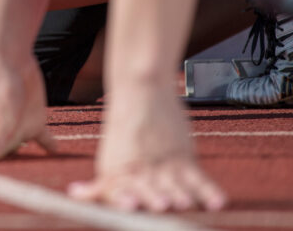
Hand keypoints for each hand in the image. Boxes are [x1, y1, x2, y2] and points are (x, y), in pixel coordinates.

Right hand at [0, 53, 54, 162]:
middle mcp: (1, 135)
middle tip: (8, 182)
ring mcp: (18, 128)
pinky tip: (55, 150)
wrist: (10, 59)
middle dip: (4, 167)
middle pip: (2, 157)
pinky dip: (49, 145)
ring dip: (26, 159)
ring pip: (21, 148)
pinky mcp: (34, 119)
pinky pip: (42, 138)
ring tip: (30, 169)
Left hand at [68, 85, 224, 210]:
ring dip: (179, 195)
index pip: (117, 191)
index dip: (122, 199)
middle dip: (153, 198)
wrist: (140, 90)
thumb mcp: (110, 157)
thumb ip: (104, 183)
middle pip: (148, 190)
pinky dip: (209, 192)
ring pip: (173, 185)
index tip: (129, 205)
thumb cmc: (123, 129)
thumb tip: (77, 194)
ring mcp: (162, 164)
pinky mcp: (183, 158)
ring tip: (183, 202)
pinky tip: (219, 203)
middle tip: (162, 205)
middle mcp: (137, 169)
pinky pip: (199, 180)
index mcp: (113, 171)